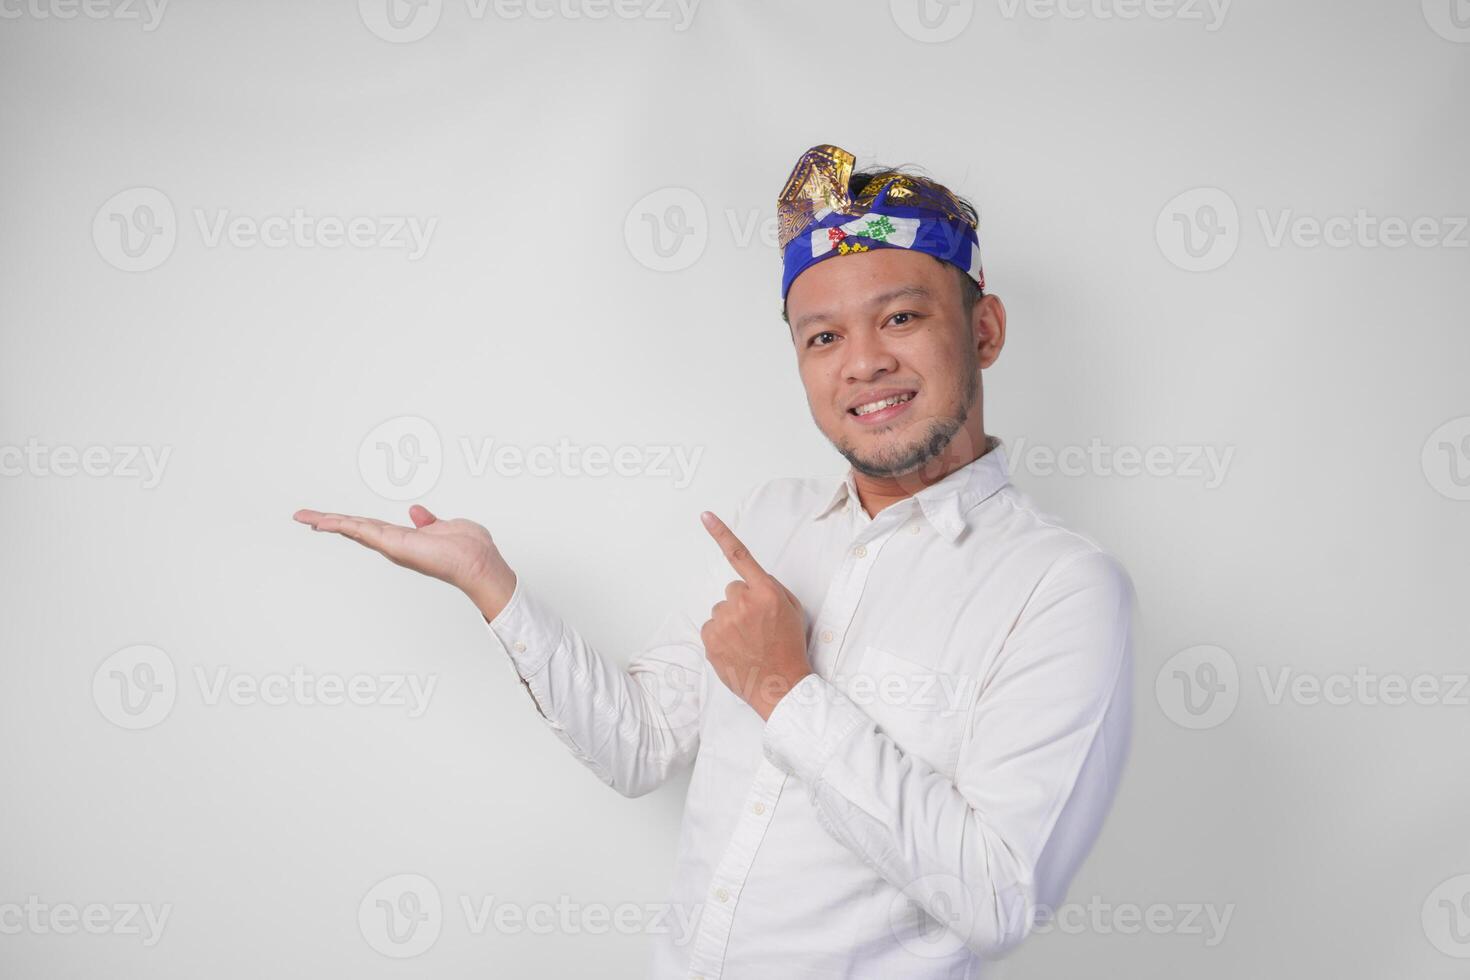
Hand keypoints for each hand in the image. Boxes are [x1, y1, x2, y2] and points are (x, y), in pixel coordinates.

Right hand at [293, 504, 517, 620]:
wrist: (478, 562)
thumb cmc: (470, 549)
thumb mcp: (447, 527)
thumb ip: (429, 522)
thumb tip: (417, 512)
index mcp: (405, 538)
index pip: (370, 527)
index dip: (349, 521)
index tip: (329, 518)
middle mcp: (395, 544)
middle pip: (355, 529)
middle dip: (329, 522)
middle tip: (304, 517)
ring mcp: (392, 545)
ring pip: (353, 529)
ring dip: (328, 522)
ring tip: (304, 517)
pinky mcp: (394, 544)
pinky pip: (363, 531)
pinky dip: (342, 525)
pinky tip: (323, 522)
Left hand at [698, 511, 810, 720]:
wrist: (780, 685)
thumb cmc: (789, 647)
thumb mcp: (793, 610)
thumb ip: (772, 588)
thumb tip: (752, 580)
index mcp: (766, 592)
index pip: (740, 557)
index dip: (721, 533)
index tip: (705, 516)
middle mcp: (743, 603)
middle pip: (732, 590)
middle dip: (742, 603)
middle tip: (757, 626)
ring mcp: (724, 621)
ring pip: (721, 610)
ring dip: (731, 621)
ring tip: (748, 641)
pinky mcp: (711, 639)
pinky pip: (711, 628)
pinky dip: (721, 636)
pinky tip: (737, 649)